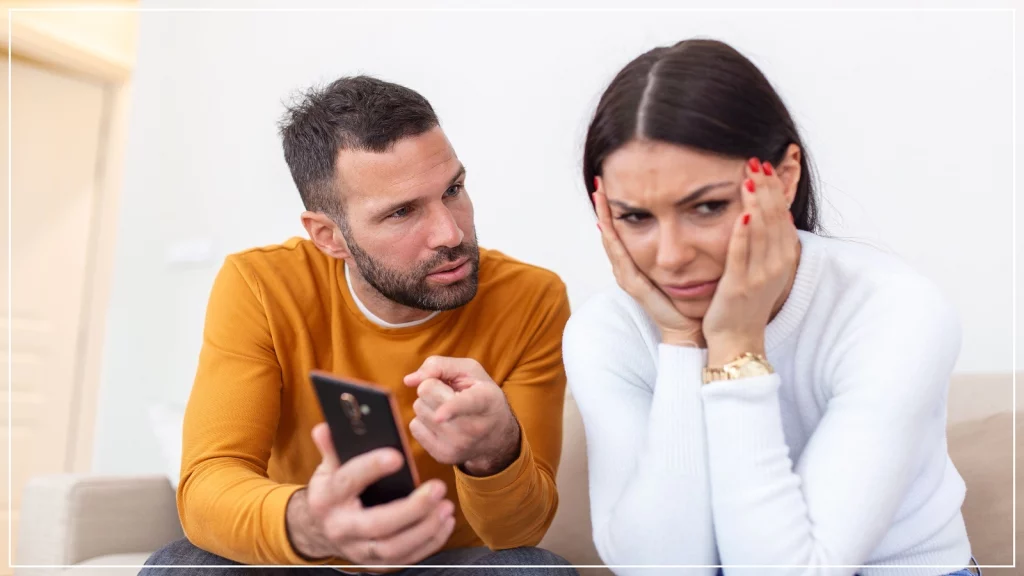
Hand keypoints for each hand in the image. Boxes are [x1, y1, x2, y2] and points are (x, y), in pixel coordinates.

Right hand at [285, 423, 455, 566]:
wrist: (320, 529)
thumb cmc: (332, 490)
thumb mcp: (328, 467)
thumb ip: (333, 447)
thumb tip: (327, 426)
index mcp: (327, 498)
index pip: (347, 482)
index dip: (370, 468)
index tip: (397, 456)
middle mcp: (341, 528)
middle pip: (378, 524)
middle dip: (411, 509)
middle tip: (438, 488)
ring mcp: (358, 550)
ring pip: (394, 548)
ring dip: (425, 529)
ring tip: (445, 506)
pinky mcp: (375, 564)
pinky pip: (405, 559)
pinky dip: (429, 542)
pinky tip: (444, 522)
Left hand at [403, 356, 520, 476]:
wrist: (496, 434)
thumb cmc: (480, 394)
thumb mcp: (469, 371)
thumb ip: (439, 365)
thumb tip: (410, 380)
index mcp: (485, 400)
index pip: (464, 404)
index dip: (451, 409)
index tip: (440, 416)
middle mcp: (472, 427)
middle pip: (426, 392)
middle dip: (432, 387)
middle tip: (451, 393)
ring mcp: (457, 445)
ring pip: (418, 409)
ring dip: (428, 404)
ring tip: (448, 409)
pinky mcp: (443, 456)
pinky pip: (414, 427)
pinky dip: (424, 420)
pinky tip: (442, 423)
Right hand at [593, 181, 703, 346]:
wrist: (689, 330)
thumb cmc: (691, 300)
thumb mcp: (685, 266)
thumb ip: (683, 247)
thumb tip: (694, 216)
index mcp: (639, 264)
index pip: (622, 232)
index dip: (615, 210)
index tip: (611, 184)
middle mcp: (628, 269)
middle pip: (611, 233)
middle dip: (603, 209)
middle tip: (598, 184)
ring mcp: (628, 278)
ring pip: (611, 242)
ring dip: (603, 218)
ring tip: (598, 197)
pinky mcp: (634, 286)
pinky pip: (620, 258)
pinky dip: (612, 240)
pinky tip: (607, 225)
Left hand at [702, 158, 798, 365]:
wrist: (737, 339)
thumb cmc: (746, 303)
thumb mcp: (764, 269)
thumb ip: (769, 242)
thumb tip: (776, 212)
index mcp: (783, 258)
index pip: (782, 215)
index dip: (775, 189)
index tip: (766, 165)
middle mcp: (777, 265)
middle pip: (774, 217)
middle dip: (766, 187)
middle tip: (756, 160)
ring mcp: (760, 276)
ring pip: (761, 232)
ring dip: (756, 202)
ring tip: (750, 176)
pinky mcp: (739, 286)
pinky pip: (741, 255)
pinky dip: (743, 234)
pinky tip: (741, 214)